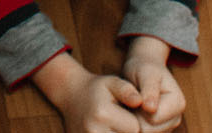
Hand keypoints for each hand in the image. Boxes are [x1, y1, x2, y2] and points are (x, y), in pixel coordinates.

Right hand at [32, 53, 146, 132]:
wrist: (71, 97)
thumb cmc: (97, 90)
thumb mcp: (112, 83)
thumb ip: (127, 90)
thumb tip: (139, 102)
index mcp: (102, 114)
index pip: (135, 128)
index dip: (132, 120)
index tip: (123, 111)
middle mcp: (94, 131)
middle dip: (126, 131)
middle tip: (116, 119)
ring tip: (111, 124)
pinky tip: (106, 129)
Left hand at [122, 37, 187, 131]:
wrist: (142, 70)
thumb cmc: (143, 68)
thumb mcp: (145, 72)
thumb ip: (149, 89)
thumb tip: (151, 108)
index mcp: (177, 104)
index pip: (152, 119)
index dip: (137, 110)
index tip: (132, 96)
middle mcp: (176, 118)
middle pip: (149, 130)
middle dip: (135, 117)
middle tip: (128, 101)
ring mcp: (168, 126)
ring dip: (133, 120)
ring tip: (130, 104)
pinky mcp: (158, 130)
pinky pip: (142, 132)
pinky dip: (133, 124)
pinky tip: (131, 111)